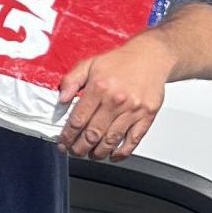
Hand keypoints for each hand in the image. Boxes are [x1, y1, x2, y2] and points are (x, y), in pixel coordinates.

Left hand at [57, 35, 177, 160]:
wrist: (152, 57)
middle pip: (93, 134)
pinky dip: (122, 152)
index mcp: (99, 88)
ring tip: (91, 155)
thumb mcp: (89, 64)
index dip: (67, 136)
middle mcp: (116, 101)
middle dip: (80, 148)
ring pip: (111, 140)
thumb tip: (60, 99)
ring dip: (98, 153)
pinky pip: (133, 140)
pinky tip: (113, 155)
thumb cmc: (120, 62)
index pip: (78, 120)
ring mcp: (133, 110)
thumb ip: (71, 81)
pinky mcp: (147, 116)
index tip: (62, 143)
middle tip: (74, 152)